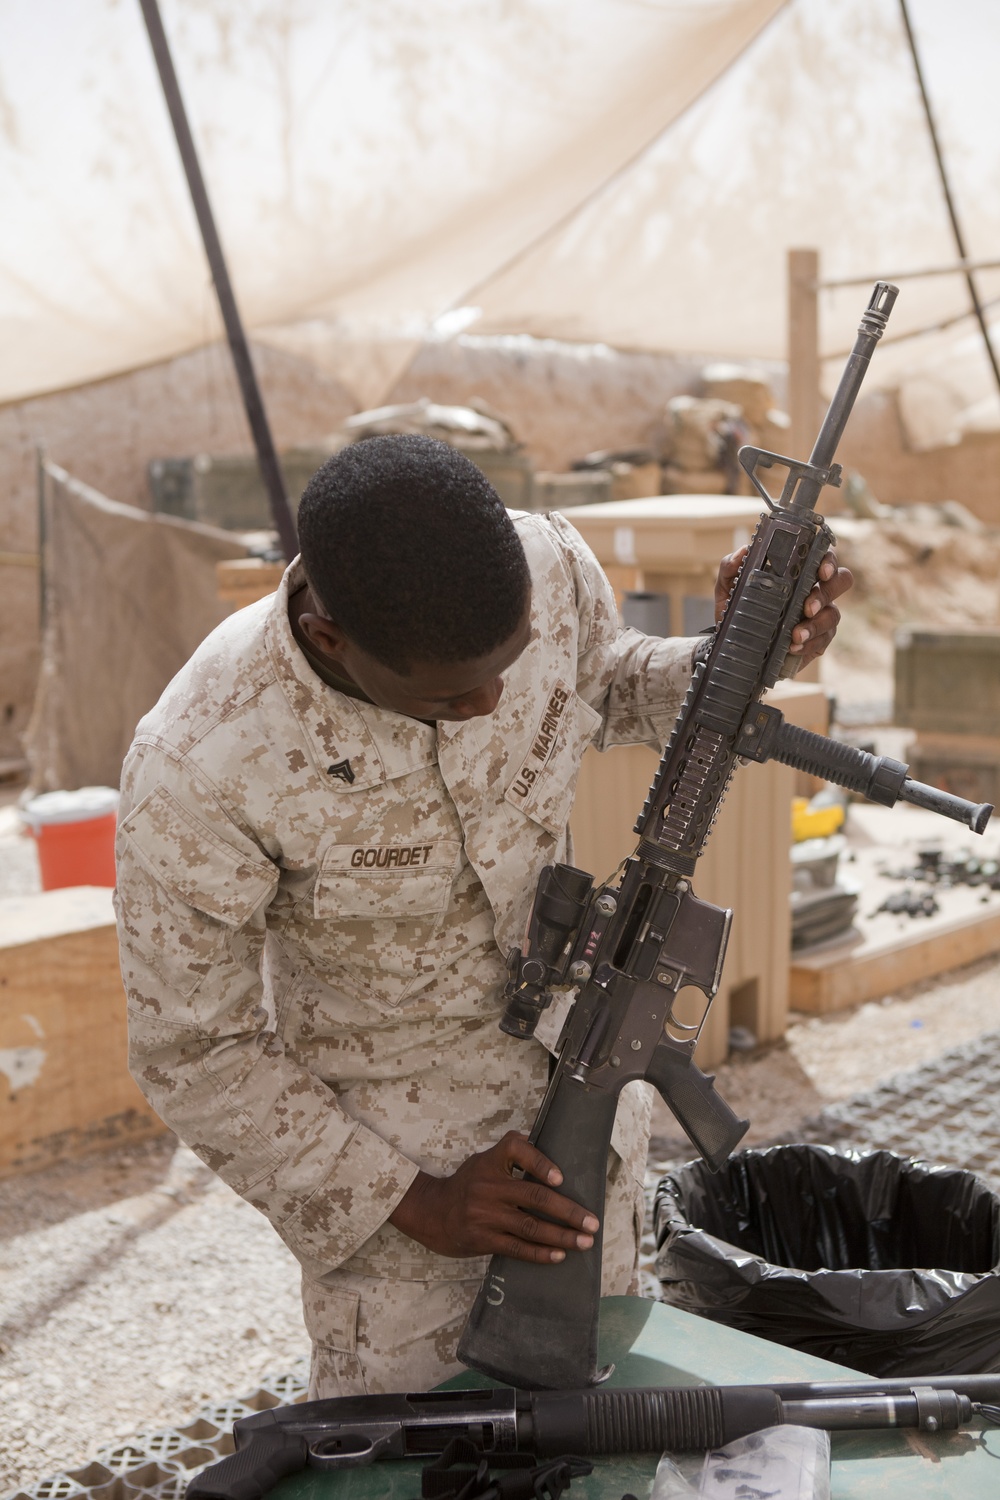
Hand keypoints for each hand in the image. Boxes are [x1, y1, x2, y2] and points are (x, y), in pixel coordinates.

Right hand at [387, 1130, 599, 1263]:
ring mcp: (486, 1215)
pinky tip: (558, 1255)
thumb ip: (512, 1153)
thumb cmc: (467, 1183)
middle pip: (535, 1197)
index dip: (541, 1163)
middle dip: (568, 1211)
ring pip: (531, 1226)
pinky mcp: (483, 1239)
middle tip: (592, 1222)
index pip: (517, 1150)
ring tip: (584, 1242)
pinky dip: (540, 1253)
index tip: (561, 1178)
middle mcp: (489, 1186)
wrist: (432, 1212)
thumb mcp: (484, 1160)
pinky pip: (517, 1248)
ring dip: (561, 1236)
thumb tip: (546, 1145)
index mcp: (491, 1162)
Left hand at [714, 546, 852, 666]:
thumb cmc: (736, 609)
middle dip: (827, 592)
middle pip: (841, 581)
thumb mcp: (727, 587)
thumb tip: (742, 552)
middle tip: (808, 607)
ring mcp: (820, 616)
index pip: (823, 558)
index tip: (821, 572)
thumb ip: (730, 567)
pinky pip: (823, 640)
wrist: (733, 644)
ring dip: (816, 624)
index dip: (828, 562)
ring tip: (796, 635)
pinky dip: (810, 643)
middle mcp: (814, 590)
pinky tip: (794, 647)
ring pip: (833, 615)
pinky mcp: (818, 640)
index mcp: (798, 572)